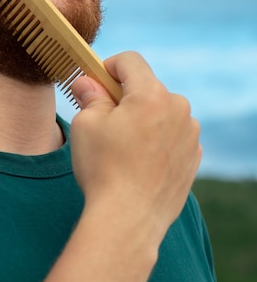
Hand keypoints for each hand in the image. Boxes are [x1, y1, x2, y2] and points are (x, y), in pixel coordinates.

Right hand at [70, 51, 201, 240]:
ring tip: (122, 147)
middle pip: (147, 87)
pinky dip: (157, 139)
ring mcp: (190, 134)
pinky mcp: (194, 156)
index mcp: (152, 94)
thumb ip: (90, 95)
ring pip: (161, 112)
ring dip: (143, 118)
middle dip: (125, 97)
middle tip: (104, 120)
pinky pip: (172, 135)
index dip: (108, 67)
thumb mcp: (86, 124)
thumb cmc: (104, 168)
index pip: (130, 61)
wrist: (128, 220)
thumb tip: (87, 82)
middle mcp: (178, 108)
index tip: (96, 83)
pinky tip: (139, 162)